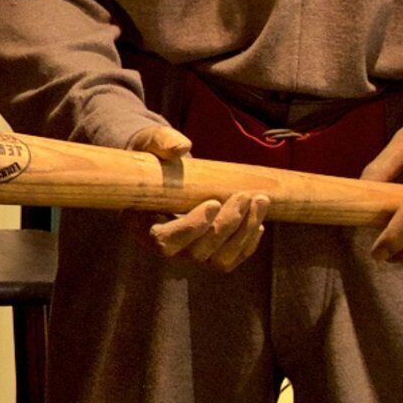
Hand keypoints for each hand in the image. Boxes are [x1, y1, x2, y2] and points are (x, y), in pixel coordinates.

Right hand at [128, 122, 267, 267]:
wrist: (164, 172)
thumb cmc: (153, 158)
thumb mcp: (149, 144)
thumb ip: (161, 142)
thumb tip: (182, 147)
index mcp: (142, 225)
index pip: (164, 241)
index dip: (191, 227)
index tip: (213, 202)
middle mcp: (167, 247)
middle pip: (198, 252)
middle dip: (226, 225)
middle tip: (244, 196)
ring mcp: (189, 252)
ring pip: (219, 260)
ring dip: (243, 233)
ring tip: (260, 201)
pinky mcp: (209, 252)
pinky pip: (231, 258)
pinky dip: (247, 243)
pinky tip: (257, 220)